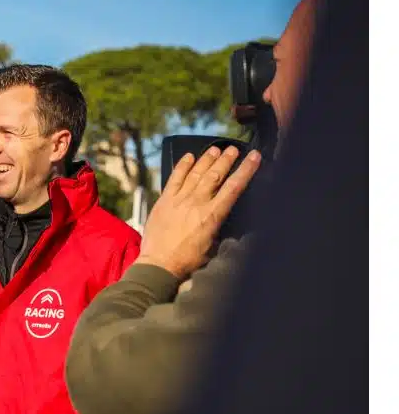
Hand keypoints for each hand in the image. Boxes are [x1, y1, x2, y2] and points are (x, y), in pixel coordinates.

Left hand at [136, 146, 261, 279]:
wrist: (158, 264)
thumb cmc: (188, 261)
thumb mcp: (213, 246)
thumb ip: (220, 227)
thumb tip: (228, 216)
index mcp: (212, 215)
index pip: (234, 187)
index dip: (245, 170)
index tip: (255, 157)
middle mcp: (196, 203)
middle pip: (215, 175)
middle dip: (226, 160)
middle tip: (234, 149)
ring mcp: (178, 200)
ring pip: (196, 173)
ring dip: (207, 159)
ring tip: (216, 149)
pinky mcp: (164, 201)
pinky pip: (174, 178)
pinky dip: (182, 166)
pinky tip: (189, 156)